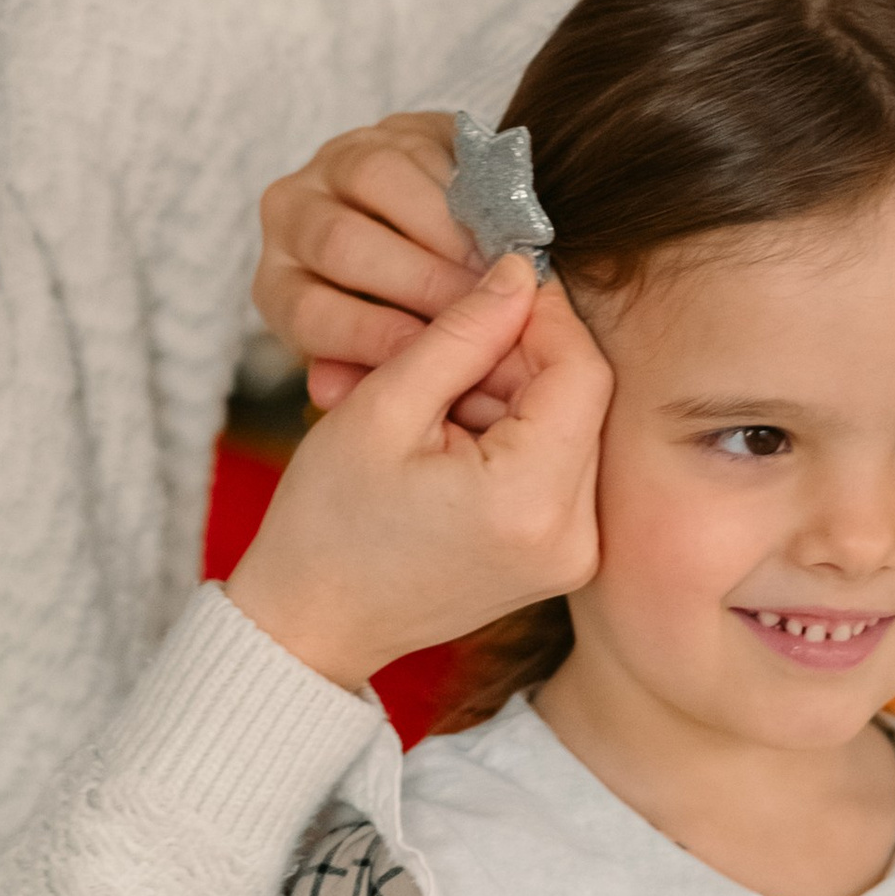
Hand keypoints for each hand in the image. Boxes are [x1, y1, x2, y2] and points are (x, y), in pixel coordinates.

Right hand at [224, 253, 609, 691]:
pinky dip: (513, 433)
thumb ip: (461, 333)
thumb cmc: (328, 524)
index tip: (497, 282)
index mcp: (529, 502)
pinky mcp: (560, 558)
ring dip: (513, 393)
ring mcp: (571, 553)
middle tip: (450, 341)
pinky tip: (453, 433)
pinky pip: (558, 466)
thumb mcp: (382, 408)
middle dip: (521, 354)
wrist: (312, 623)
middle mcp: (572, 537)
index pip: (581, 369)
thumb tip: (519, 273)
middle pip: (582, 399)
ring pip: (570, 427)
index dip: (545, 312)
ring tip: (436, 397)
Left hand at [258, 114, 527, 425]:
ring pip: (378, 181)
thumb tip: (332, 394)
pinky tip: (501, 224)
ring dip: (445, 229)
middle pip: (342, 244)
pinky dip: (464, 188)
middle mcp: (288, 219)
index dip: (377, 336)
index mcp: (278, 288)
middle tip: (480, 309)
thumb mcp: (379, 356)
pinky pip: (420, 148)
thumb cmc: (406, 318)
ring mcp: (331, 165)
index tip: (441, 356)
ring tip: (496, 265)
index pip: (312, 314)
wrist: (432, 242)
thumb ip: (365, 375)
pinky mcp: (387, 130)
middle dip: (420, 280)